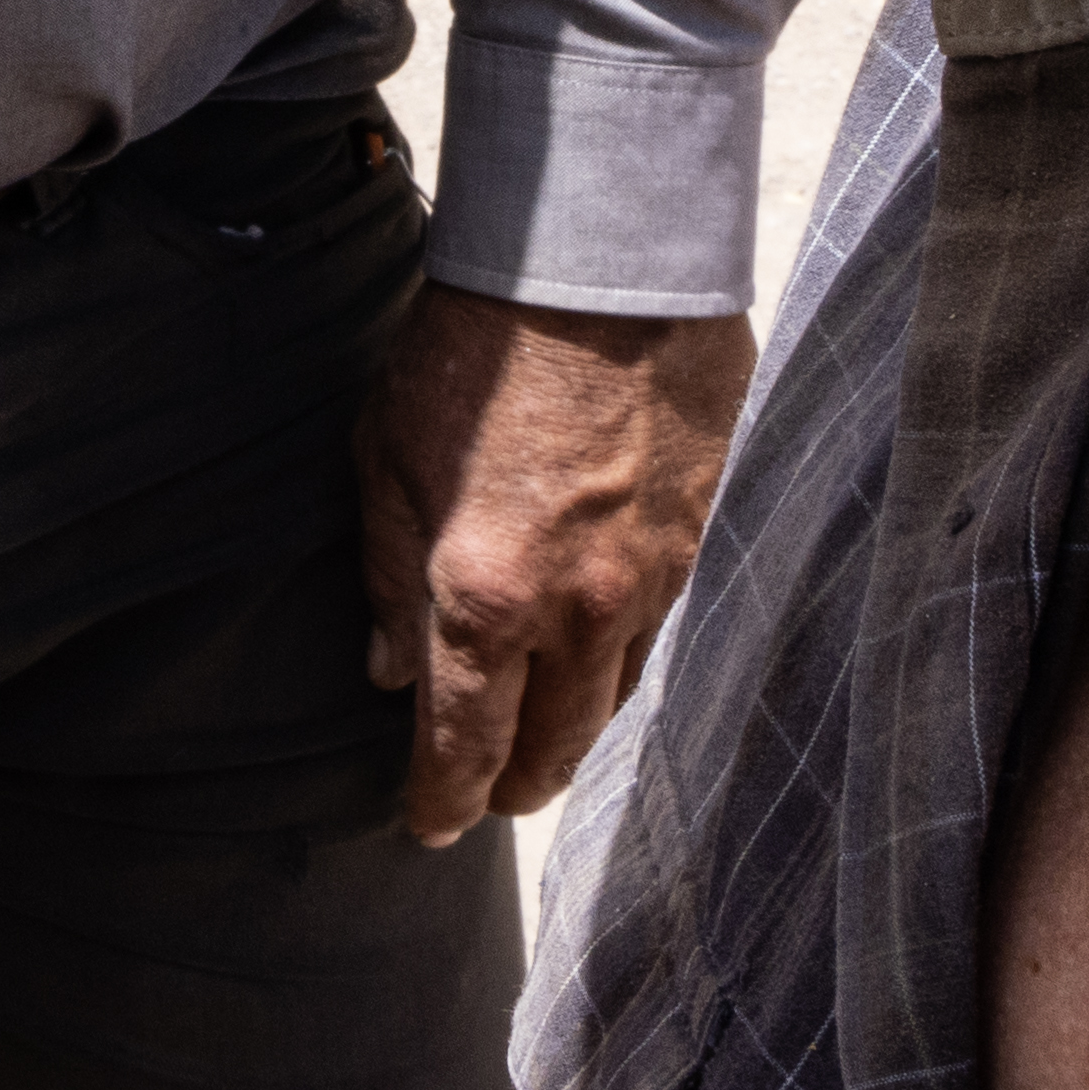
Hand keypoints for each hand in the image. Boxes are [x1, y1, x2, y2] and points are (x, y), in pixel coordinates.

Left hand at [359, 283, 754, 844]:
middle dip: (517, 784)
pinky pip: (663, 630)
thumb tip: (390, 669)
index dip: (442, 797)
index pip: (463, 742)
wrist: (598, 265)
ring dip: (577, 732)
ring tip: (546, 744)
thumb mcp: (386, 460)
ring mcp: (652, 578)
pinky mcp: (702, 536)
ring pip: (617, 696)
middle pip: (554, 745)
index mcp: (485, 598)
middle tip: (492, 798)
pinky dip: (624, 662)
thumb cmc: (473, 351)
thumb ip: (389, 577)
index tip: (428, 824)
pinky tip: (603, 659)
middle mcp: (578, 609)